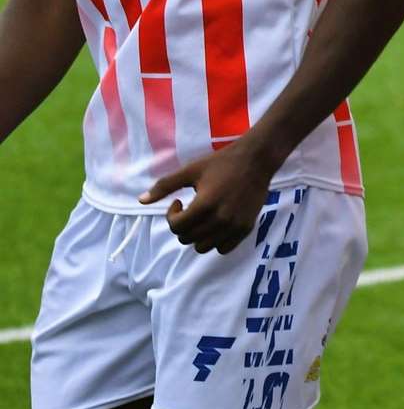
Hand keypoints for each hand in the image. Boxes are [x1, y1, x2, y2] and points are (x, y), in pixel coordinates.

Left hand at [139, 142, 276, 253]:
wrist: (256, 160)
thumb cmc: (221, 163)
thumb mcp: (191, 170)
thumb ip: (165, 186)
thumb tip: (141, 201)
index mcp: (204, 205)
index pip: (176, 227)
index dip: (172, 216)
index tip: (179, 202)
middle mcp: (220, 219)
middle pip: (188, 239)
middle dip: (183, 226)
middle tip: (191, 210)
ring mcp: (235, 226)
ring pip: (204, 247)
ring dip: (198, 236)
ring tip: (203, 219)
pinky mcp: (246, 228)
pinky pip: (223, 248)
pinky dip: (216, 241)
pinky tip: (217, 224)